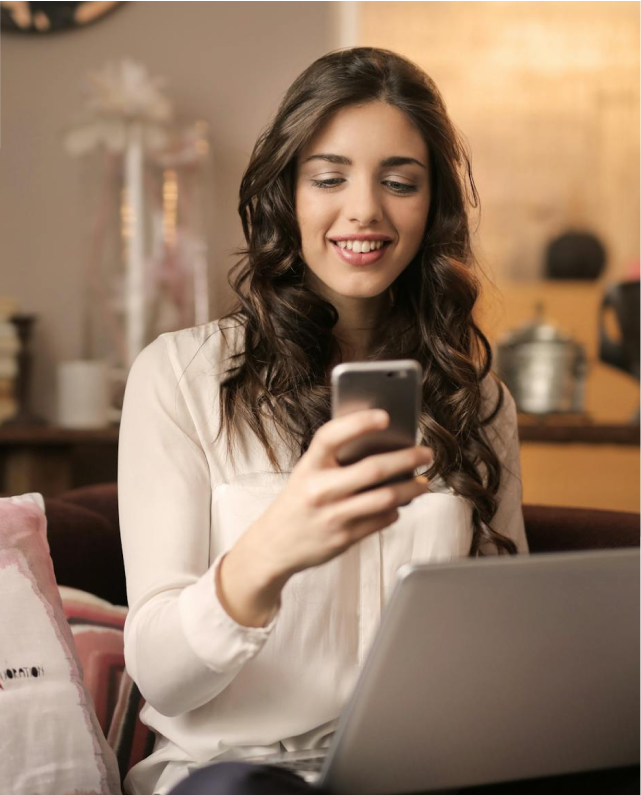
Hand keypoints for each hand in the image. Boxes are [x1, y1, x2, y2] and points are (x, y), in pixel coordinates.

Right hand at [236, 409, 433, 582]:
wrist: (274, 545)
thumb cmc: (297, 502)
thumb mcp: (306, 473)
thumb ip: (334, 460)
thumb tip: (381, 445)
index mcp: (308, 466)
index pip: (332, 436)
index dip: (359, 423)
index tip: (385, 416)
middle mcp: (319, 490)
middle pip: (372, 470)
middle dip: (407, 459)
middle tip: (425, 453)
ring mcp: (332, 516)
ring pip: (385, 498)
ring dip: (410, 488)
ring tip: (423, 482)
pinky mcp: (344, 538)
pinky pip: (381, 520)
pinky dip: (395, 510)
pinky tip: (398, 504)